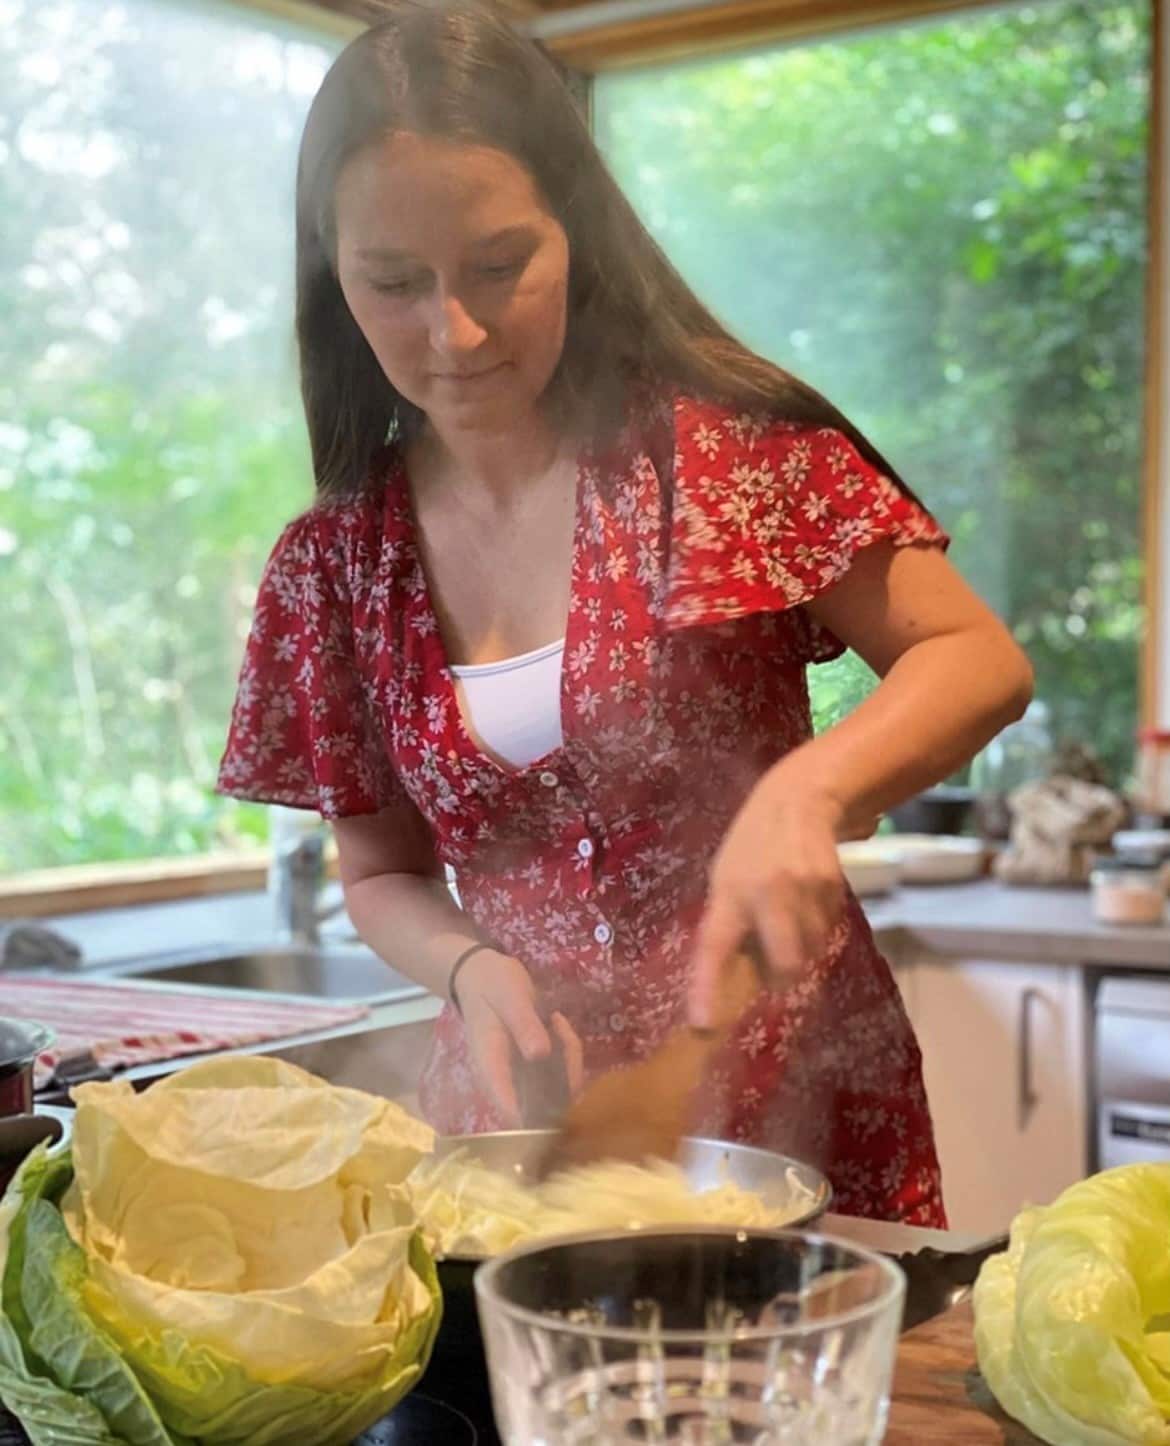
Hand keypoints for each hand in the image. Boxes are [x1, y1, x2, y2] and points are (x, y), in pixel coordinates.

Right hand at [452, 950, 583, 1125]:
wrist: (480, 976)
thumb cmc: (491, 985)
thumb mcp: (509, 997)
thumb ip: (524, 1025)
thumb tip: (540, 1055)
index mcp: (491, 1067)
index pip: (511, 1109)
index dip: (539, 1116)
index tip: (565, 1094)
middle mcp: (506, 1078)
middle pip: (543, 1102)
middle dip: (567, 1074)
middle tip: (565, 1034)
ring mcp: (521, 1073)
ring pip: (557, 1087)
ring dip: (569, 1058)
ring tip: (558, 1020)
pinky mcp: (533, 1065)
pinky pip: (559, 1069)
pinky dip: (567, 1050)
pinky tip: (558, 1022)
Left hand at [688, 768, 848, 1029]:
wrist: (798, 798)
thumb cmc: (750, 846)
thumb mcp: (724, 876)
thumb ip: (728, 920)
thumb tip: (737, 976)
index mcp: (728, 893)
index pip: (713, 946)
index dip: (706, 987)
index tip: (703, 1025)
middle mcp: (766, 893)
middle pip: (785, 965)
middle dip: (784, 978)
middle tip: (777, 973)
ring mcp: (804, 890)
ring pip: (811, 951)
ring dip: (802, 949)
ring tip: (790, 916)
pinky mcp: (832, 887)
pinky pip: (828, 929)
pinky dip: (818, 927)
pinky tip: (808, 899)